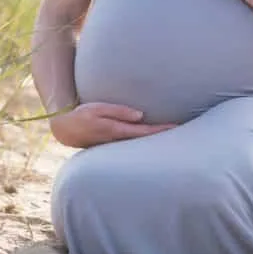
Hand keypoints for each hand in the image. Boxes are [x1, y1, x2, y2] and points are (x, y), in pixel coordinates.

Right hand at [49, 103, 178, 148]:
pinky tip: (155, 138)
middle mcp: (119, 141)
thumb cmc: (83, 115)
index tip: (176, 128)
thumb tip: (140, 115)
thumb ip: (119, 111)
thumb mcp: (98, 109)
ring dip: (156, 140)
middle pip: (146, 141)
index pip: (144, 132)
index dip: (161, 131)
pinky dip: (146, 140)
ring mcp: (117, 145)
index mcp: (117, 131)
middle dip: (164, 137)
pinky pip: (134, 143)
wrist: (66, 129)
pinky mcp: (115, 144)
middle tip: (186, 133)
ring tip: (175, 135)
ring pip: (141, 144)